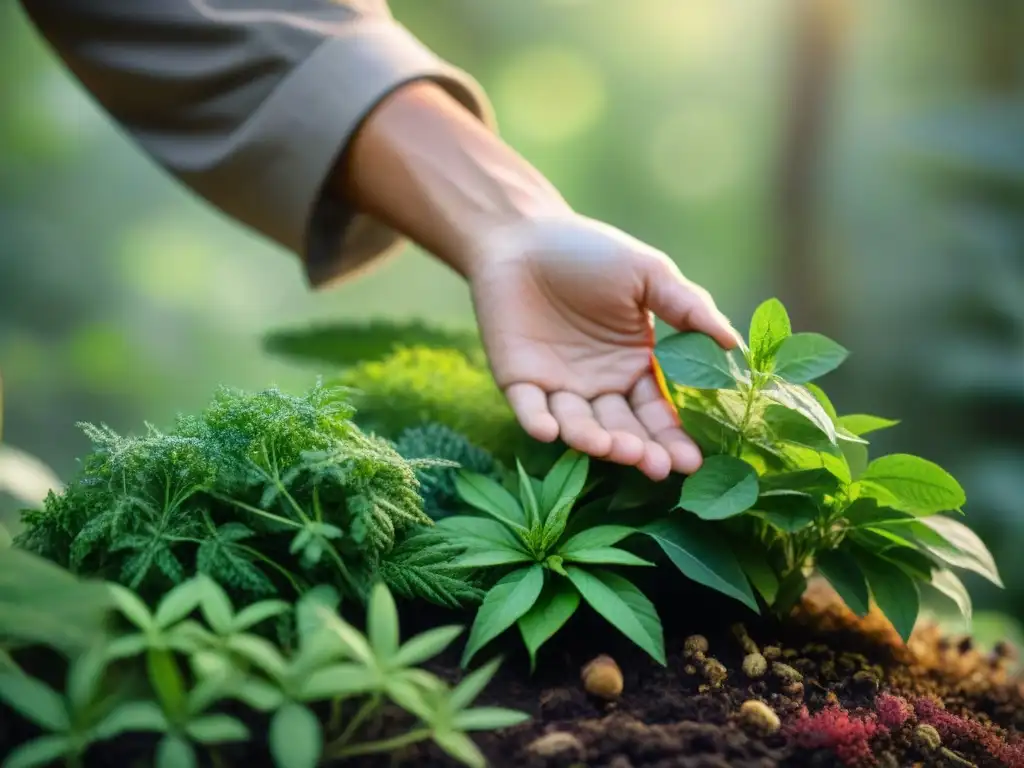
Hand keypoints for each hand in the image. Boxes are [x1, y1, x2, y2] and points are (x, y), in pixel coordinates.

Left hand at [466, 214, 740, 479]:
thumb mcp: (648, 274)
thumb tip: (734, 344)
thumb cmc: (589, 251)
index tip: (692, 461)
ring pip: (579, 425)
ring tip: (610, 447)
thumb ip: (688, 308)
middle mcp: (600, 385)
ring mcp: (559, 387)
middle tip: (654, 466)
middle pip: (623, 428)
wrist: (522, 233)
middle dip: (639, 449)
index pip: (659, 411)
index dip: (674, 436)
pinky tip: (549, 432)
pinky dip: (539, 422)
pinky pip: (529, 409)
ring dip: (593, 440)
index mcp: (635, 364)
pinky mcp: (519, 382)